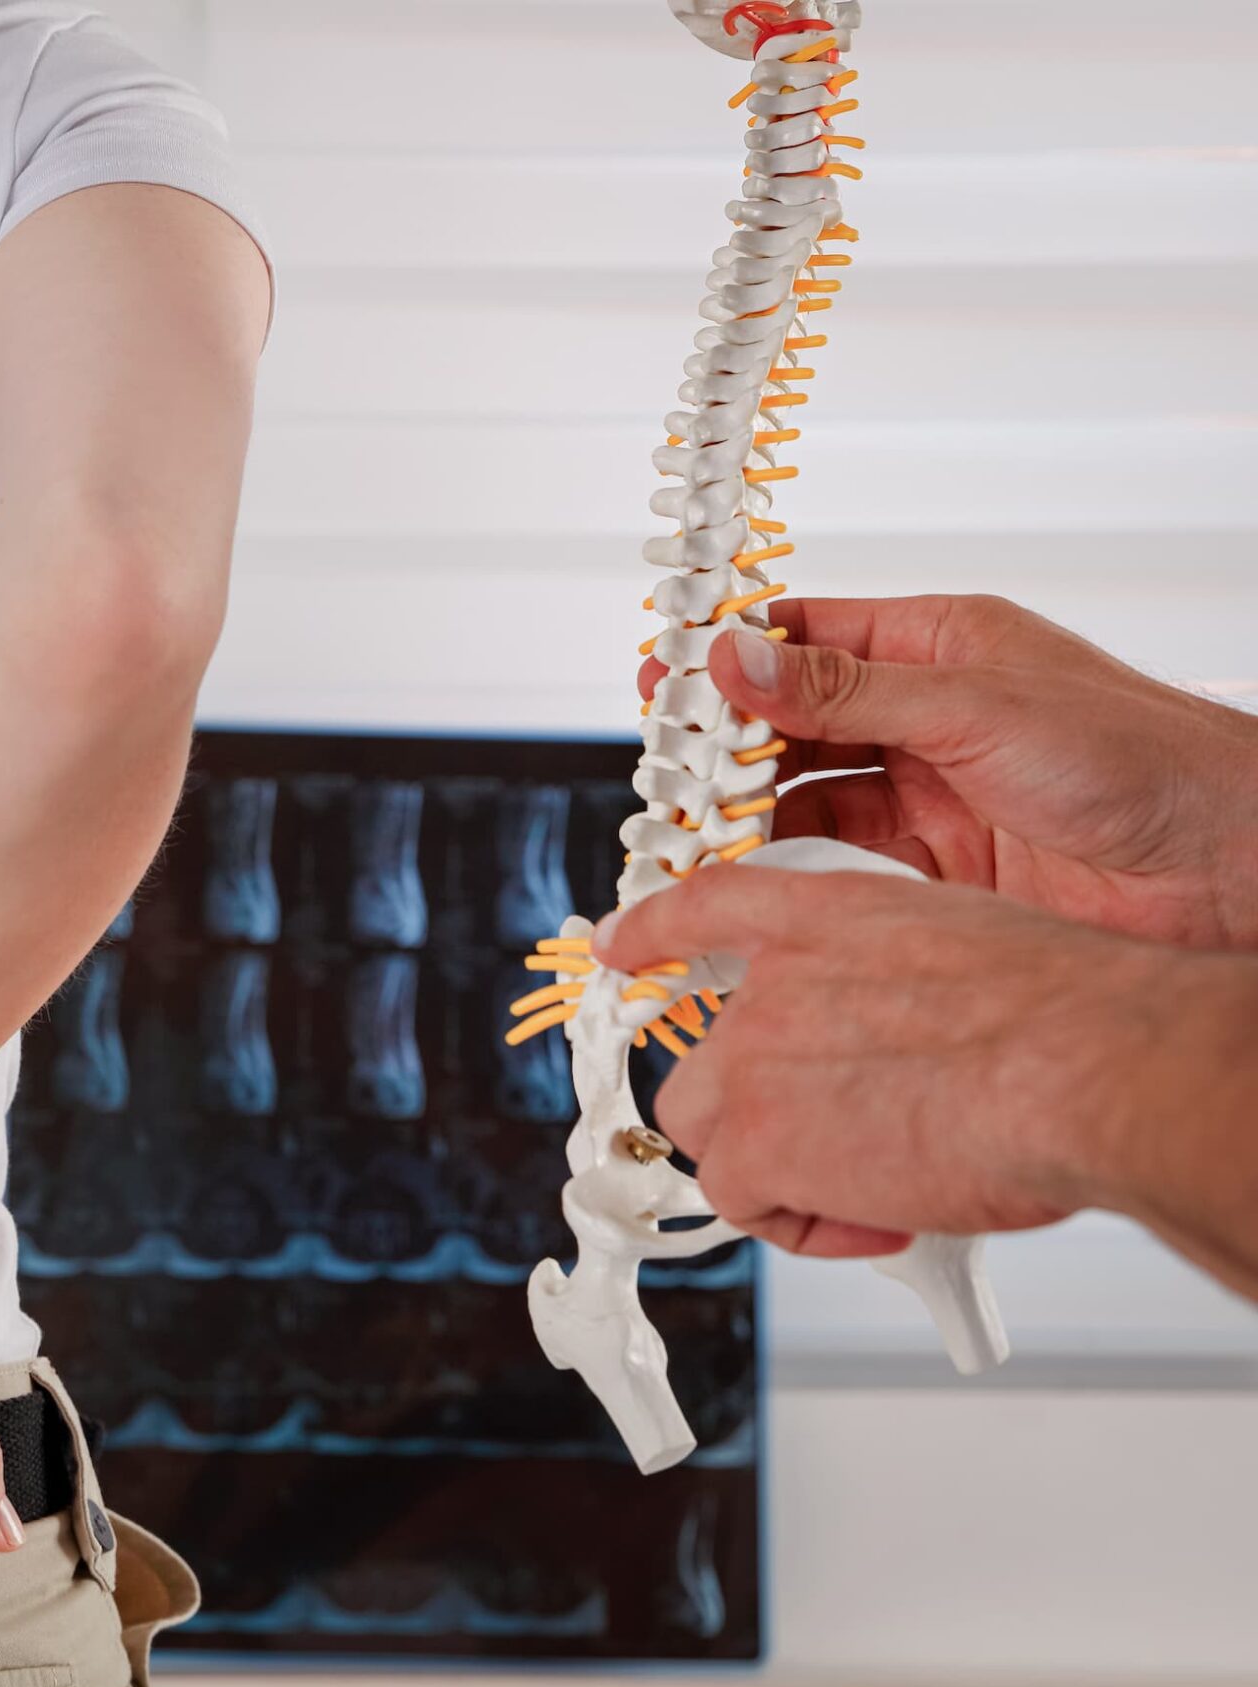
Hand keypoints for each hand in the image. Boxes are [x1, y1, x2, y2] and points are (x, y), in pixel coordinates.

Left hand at [593, 864, 1242, 1256]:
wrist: (1078, 1067)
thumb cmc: (1065, 1020)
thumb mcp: (967, 955)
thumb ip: (903, 992)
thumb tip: (920, 1050)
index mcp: (826, 919)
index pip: (710, 908)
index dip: (655, 933)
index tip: (620, 948)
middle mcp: (772, 983)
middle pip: (704, 1065)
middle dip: (758, 1117)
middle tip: (840, 1145)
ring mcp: (750, 1061)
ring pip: (711, 1139)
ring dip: (776, 1176)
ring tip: (873, 1187)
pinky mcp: (756, 1144)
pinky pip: (746, 1204)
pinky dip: (808, 1227)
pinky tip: (884, 1215)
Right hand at [637, 595, 1257, 949]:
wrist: (1226, 871)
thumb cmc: (1141, 762)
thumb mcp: (973, 705)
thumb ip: (846, 689)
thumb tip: (739, 656)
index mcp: (939, 646)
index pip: (806, 636)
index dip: (729, 654)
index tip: (663, 677)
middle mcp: (928, 715)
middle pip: (792, 719)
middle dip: (723, 739)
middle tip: (664, 765)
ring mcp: (931, 793)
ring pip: (806, 793)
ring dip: (747, 808)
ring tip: (690, 825)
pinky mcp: (938, 868)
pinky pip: (839, 860)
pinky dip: (787, 867)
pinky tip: (749, 872)